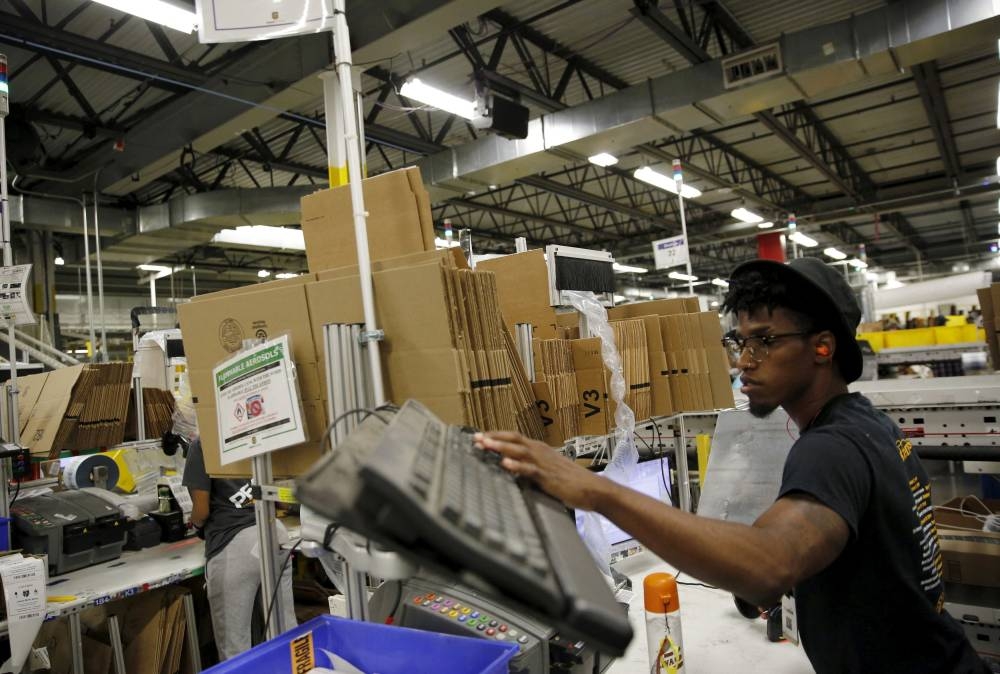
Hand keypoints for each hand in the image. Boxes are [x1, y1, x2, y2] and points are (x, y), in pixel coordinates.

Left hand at [474, 431, 604, 510]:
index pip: (514, 437)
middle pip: (513, 439)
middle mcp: (540, 452)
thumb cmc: (572, 481)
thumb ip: (531, 468)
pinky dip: (516, 465)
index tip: (480, 436)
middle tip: (475, 437)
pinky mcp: (548, 476)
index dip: (496, 435)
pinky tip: (505, 464)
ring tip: (485, 444)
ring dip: (501, 447)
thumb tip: (513, 469)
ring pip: (518, 450)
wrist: (593, 489)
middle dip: (493, 437)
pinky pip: (530, 469)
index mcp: (539, 449)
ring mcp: (543, 463)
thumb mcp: (548, 470)